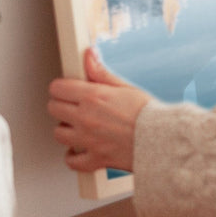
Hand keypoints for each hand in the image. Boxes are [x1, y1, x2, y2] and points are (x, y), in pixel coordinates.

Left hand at [47, 48, 151, 173]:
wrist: (162, 140)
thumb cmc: (148, 114)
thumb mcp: (124, 87)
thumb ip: (101, 72)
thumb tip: (89, 55)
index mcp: (93, 97)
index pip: (58, 88)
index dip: (61, 87)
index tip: (67, 89)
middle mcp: (86, 118)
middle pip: (53, 109)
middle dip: (61, 105)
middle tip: (72, 106)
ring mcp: (88, 140)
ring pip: (58, 134)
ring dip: (66, 129)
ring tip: (77, 126)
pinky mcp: (94, 158)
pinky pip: (71, 161)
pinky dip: (73, 156)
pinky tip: (79, 149)